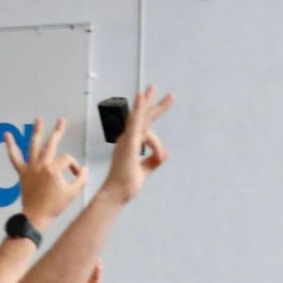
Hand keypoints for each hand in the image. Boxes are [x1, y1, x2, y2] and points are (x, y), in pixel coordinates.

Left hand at [6, 116, 86, 226]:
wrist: (36, 216)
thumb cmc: (53, 206)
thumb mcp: (72, 194)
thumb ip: (81, 180)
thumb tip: (85, 171)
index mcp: (53, 169)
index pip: (67, 160)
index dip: (74, 166)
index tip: (76, 175)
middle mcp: (41, 165)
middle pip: (51, 144)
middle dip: (58, 131)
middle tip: (61, 121)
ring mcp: (31, 167)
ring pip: (33, 145)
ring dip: (36, 131)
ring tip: (38, 120)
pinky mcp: (23, 172)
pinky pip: (15, 157)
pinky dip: (10, 146)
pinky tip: (6, 135)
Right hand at [100, 87, 174, 204]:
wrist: (117, 192)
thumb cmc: (126, 184)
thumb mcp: (144, 170)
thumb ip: (153, 162)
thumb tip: (165, 154)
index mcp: (131, 144)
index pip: (145, 128)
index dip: (153, 119)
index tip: (162, 110)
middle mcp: (128, 138)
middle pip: (143, 117)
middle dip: (153, 103)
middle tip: (163, 92)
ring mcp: (128, 138)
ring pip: (141, 117)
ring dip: (150, 103)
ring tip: (158, 90)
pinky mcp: (130, 141)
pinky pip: (135, 122)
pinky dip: (138, 109)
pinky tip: (141, 96)